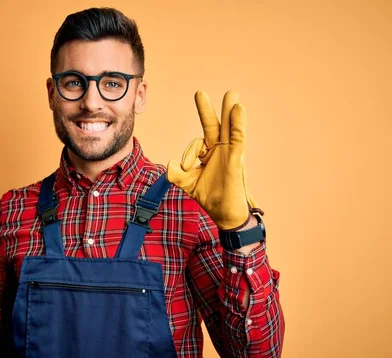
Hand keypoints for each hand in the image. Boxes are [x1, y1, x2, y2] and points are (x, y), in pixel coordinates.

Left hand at [167, 90, 261, 229]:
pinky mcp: (237, 157)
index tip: (188, 168)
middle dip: (206, 110)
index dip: (190, 154)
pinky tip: (238, 109)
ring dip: (229, 110)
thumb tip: (171, 163)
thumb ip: (176, 174)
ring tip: (230, 94)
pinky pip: (238, 137)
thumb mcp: (187, 184)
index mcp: (208, 154)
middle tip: (199, 93)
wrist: (224, 213)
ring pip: (229, 127)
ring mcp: (229, 152)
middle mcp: (219, 150)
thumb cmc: (209, 197)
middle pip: (213, 126)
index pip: (196, 144)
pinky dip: (238, 122)